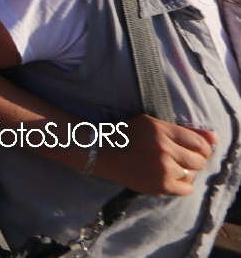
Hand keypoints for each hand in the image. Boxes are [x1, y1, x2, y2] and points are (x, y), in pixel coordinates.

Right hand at [93, 115, 214, 195]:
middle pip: (199, 160)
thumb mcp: (151, 125)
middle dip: (193, 160)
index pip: (199, 142)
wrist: (99, 152)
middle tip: (179, 158)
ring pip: (192, 174)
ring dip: (185, 172)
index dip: (200, 148)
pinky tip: (168, 178)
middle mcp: (163, 148)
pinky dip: (181, 184)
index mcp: (160, 130)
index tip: (191, 149)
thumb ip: (184, 131)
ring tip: (168, 167)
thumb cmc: (125, 135)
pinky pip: (185, 189)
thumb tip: (215, 138)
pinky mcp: (159, 186)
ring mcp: (162, 168)